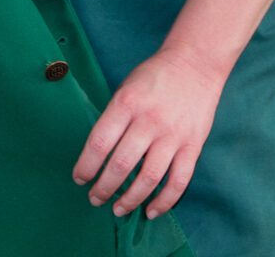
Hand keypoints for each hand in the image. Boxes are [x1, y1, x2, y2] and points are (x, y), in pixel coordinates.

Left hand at [72, 45, 223, 219]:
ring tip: (118, 209)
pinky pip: (178, 181)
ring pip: (149, 178)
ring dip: (131, 199)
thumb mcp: (126, 86)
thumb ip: (115, 117)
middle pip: (121, 164)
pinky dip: (164, 201)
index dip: (86, 165)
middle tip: (95, 199)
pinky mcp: (193, 145)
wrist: (195, 63)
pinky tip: (151, 211)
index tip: (79, 178)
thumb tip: (99, 154)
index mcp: (127, 103)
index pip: (100, 142)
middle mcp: (149, 120)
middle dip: (104, 188)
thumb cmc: (154, 76)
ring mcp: (173, 135)